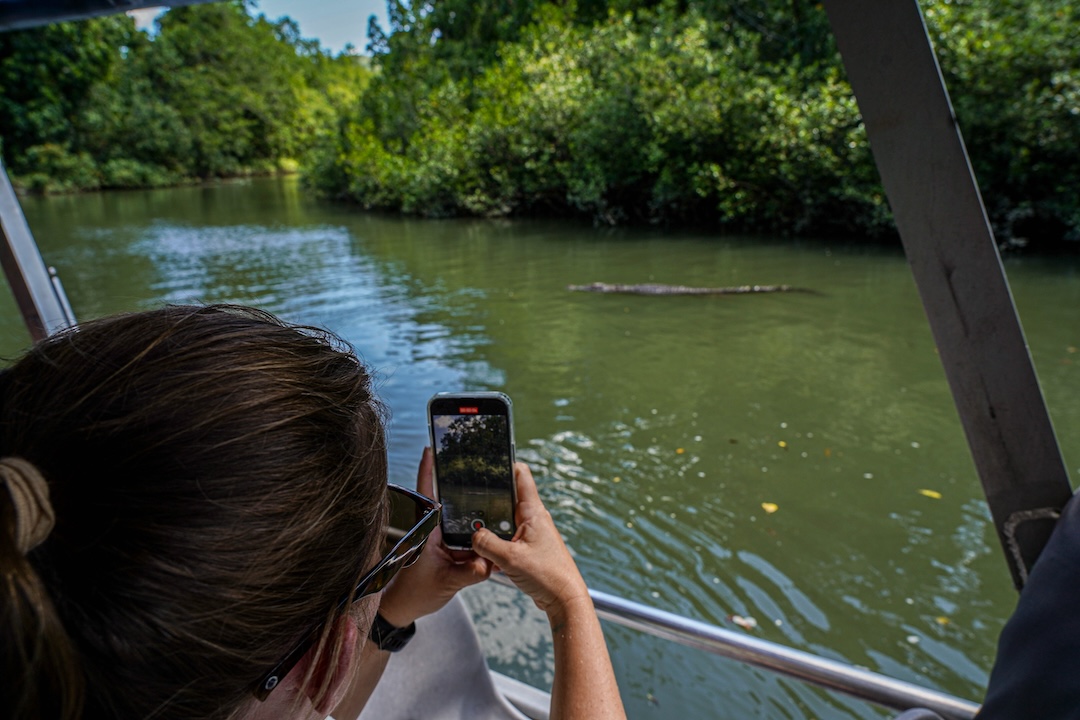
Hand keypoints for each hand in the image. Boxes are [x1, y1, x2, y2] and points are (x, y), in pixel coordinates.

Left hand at [377, 448, 491, 627]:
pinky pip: (468, 539)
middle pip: (449, 500)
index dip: (428, 469)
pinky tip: (495, 534)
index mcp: (427, 529)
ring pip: (462, 520)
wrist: (406, 609)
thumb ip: (468, 573)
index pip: (427, 494)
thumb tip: (488, 562)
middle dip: (463, 485)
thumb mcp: (446, 582)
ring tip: (495, 500)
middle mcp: (435, 530)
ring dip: (476, 514)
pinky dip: (480, 537)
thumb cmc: (416, 593)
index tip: (432, 447)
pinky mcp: (451, 551)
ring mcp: (443, 540)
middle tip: (480, 466)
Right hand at [472, 462, 590, 622]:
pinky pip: (506, 538)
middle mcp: (533, 518)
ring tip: (473, 527)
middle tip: (469, 496)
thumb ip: (486, 543)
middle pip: (507, 497)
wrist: (564, 599)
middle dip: (489, 497)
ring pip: (504, 520)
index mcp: (533, 512)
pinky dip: (495, 542)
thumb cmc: (547, 576)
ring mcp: (531, 533)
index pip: (521, 475)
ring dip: (491, 525)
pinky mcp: (528, 548)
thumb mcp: (509, 558)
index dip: (505, 463)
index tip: (487, 459)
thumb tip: (473, 534)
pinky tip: (485, 551)